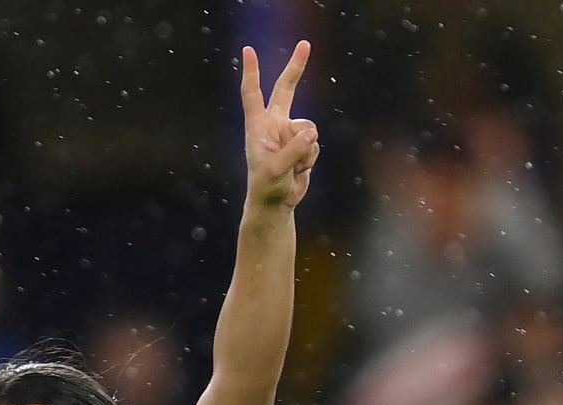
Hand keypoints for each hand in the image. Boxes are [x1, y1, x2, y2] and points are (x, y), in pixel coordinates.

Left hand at [240, 40, 319, 208]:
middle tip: (305, 44)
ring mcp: (289, 133)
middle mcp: (274, 124)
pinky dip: (310, 159)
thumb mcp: (275, 170)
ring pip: (308, 129)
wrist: (276, 203)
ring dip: (305, 150)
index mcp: (258, 126)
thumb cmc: (266, 186)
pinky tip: (299, 170)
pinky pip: (314, 144)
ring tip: (292, 167)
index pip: (253, 94)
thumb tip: (311, 134)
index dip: (252, 72)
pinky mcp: (303, 145)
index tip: (248, 51)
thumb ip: (292, 150)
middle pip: (286, 89)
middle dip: (296, 68)